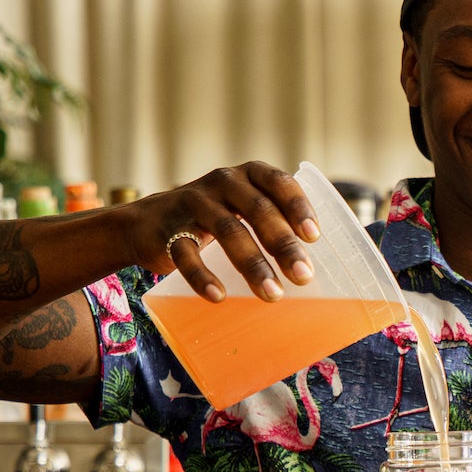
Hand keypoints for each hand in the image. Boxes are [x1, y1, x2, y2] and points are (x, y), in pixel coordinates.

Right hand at [123, 161, 321, 302]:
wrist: (148, 223)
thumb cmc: (216, 220)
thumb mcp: (244, 211)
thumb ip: (276, 225)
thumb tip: (323, 270)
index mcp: (249, 175)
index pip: (279, 182)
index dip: (298, 206)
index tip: (314, 237)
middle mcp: (223, 182)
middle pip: (258, 210)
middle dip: (283, 245)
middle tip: (303, 277)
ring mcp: (194, 204)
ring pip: (227, 231)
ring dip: (253, 265)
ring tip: (272, 295)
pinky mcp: (169, 232)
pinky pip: (186, 254)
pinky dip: (203, 277)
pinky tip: (219, 296)